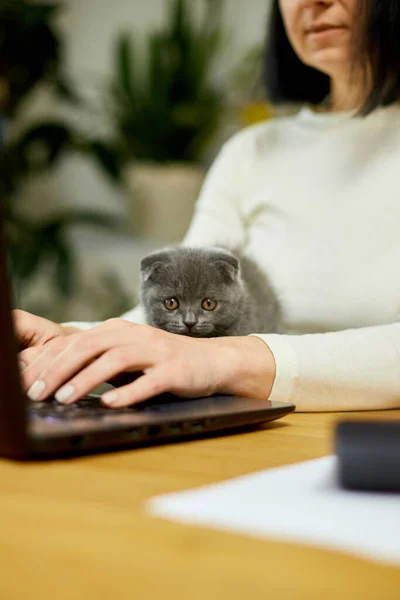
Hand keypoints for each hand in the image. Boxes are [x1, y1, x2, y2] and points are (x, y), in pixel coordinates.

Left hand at [20, 318, 275, 407]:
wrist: (213, 361)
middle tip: (37, 392)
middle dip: (60, 369)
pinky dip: (129, 391)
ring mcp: (157, 351)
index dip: (50, 361)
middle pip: (91, 346)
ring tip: (66, 397)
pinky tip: (111, 403)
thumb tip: (58, 380)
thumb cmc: (164, 362)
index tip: (28, 381)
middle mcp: (136, 336)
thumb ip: (99, 363)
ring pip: (116, 359)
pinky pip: (150, 380)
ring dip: (88, 379)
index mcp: (120, 331)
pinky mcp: (175, 370)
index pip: (77, 341)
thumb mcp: (128, 358)